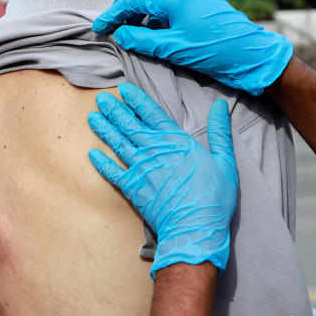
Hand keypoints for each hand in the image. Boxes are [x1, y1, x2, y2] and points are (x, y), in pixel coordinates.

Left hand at [88, 82, 237, 276]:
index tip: (123, 89)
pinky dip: (101, 162)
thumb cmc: (214, 196)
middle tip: (101, 99)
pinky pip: (112, 172)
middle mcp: (154, 151)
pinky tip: (91, 153)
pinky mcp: (132, 188)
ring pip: (118, 143)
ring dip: (104, 129)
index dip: (136, 100)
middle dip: (114, 110)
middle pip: (129, 125)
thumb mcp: (224, 161)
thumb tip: (220, 105)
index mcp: (176, 141)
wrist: (194, 227)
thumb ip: (219, 132)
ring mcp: (141, 169)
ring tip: (92, 117)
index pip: (152, 114)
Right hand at [92, 0, 292, 96]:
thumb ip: (142, 40)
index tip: (100, 28)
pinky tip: (154, 29)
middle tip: (115, 23)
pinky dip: (158, 10)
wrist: (251, 55)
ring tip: (132, 28)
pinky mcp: (201, 1)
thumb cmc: (213, 51)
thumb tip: (121, 34)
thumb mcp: (172, 49)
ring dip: (142, 6)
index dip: (113, 14)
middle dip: (126, 3)